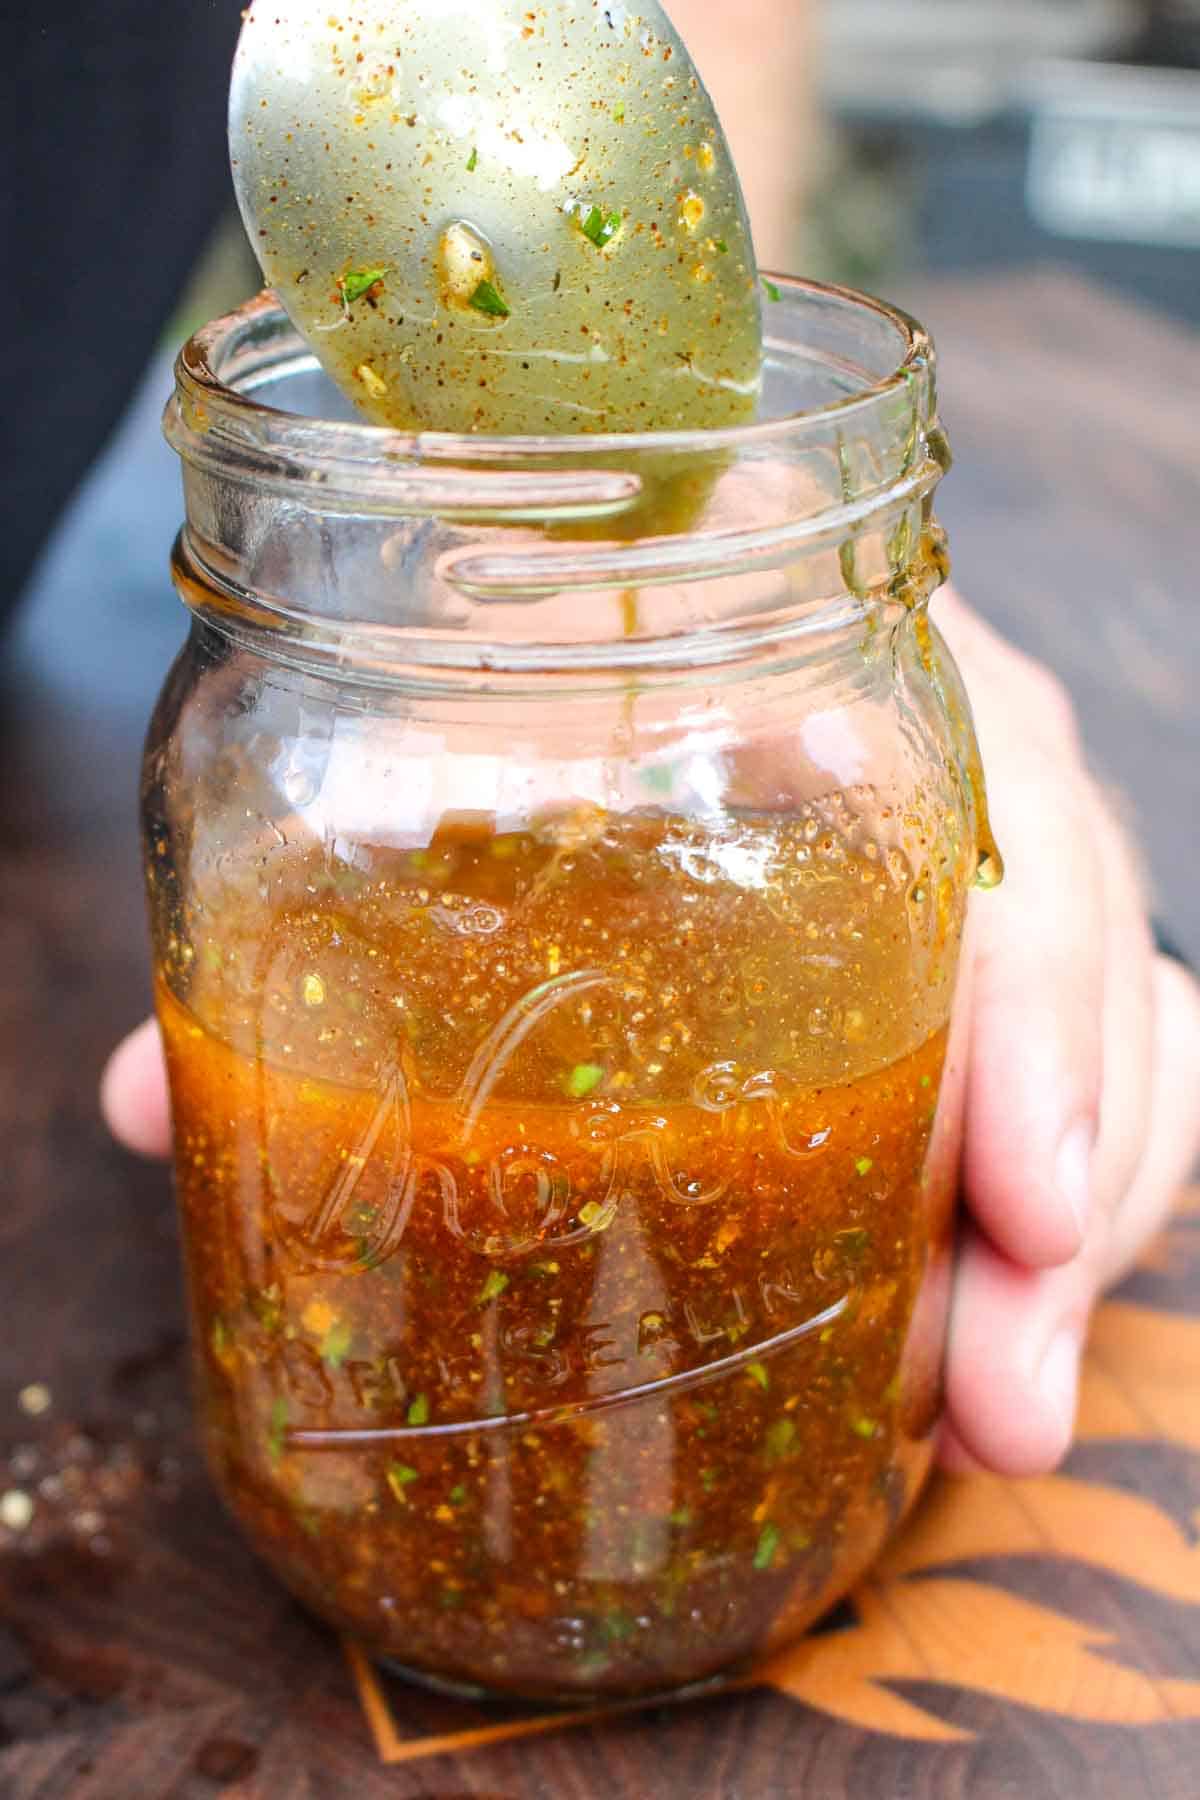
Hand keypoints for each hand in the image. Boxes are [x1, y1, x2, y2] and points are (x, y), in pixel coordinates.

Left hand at [101, 589, 1199, 1476]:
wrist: (663, 622)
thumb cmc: (553, 685)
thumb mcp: (455, 749)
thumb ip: (332, 907)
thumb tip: (151, 1102)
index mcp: (824, 652)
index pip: (980, 775)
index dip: (1027, 987)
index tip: (1013, 1177)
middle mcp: (946, 749)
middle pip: (1076, 937)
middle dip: (1066, 1166)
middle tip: (996, 1371)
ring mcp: (1004, 856)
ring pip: (1118, 1029)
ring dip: (1067, 1240)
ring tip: (995, 1416)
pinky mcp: (1027, 964)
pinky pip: (1114, 1079)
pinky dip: (1068, 1224)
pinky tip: (993, 1349)